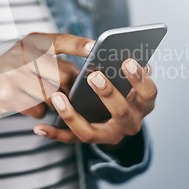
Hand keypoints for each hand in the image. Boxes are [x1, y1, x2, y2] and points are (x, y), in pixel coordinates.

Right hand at [0, 33, 93, 144]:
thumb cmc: (9, 73)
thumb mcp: (25, 56)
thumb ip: (52, 58)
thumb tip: (86, 72)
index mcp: (30, 43)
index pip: (60, 40)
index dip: (79, 44)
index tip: (95, 47)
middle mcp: (22, 55)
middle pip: (63, 74)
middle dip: (70, 87)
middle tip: (70, 93)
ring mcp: (13, 76)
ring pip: (52, 95)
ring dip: (53, 102)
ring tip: (41, 97)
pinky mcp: (8, 97)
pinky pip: (38, 110)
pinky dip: (38, 112)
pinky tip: (27, 105)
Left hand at [33, 59, 156, 144]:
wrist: (113, 114)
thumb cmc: (121, 84)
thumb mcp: (129, 75)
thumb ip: (125, 64)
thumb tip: (117, 49)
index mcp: (143, 104)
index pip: (149, 94)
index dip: (140, 79)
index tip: (127, 61)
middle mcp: (130, 124)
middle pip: (122, 114)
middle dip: (108, 94)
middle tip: (94, 75)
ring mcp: (108, 135)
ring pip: (90, 133)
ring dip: (72, 116)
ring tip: (57, 97)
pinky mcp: (89, 139)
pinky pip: (69, 139)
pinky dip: (53, 134)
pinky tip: (39, 126)